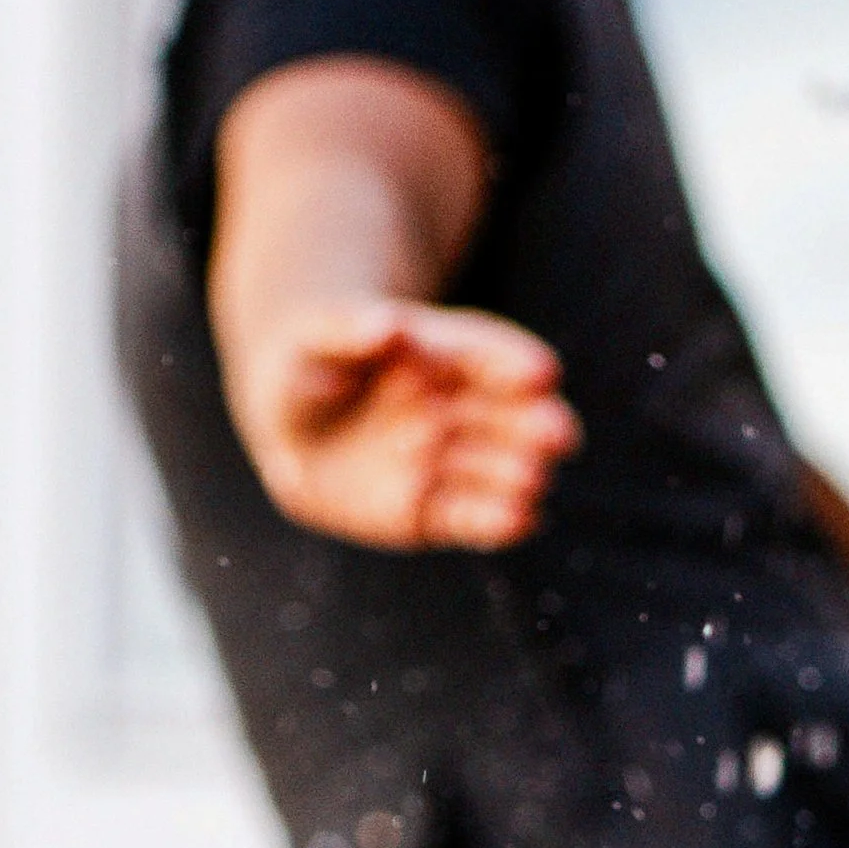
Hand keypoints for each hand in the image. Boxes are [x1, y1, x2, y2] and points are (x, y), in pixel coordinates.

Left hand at [235, 299, 581, 552]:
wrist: (289, 433)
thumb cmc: (306, 370)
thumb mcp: (314, 339)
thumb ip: (350, 330)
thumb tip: (392, 325)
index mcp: (436, 356)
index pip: (484, 354)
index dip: (513, 362)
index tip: (544, 372)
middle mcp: (453, 410)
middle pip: (504, 416)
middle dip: (532, 425)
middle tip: (559, 433)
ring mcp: (445, 462)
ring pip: (493, 469)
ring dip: (518, 476)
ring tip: (536, 480)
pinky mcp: (430, 513)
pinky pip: (469, 519)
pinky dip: (497, 522)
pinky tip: (525, 519)